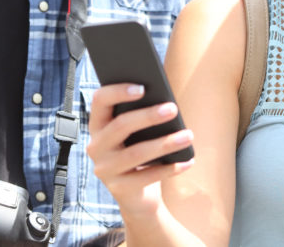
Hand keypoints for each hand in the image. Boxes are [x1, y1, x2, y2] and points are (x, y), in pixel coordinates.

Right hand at [86, 83, 194, 221]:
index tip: (143, 87)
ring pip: (136, 153)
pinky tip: (187, 161)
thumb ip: (142, 115)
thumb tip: (165, 101)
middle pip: (120, 126)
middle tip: (173, 109)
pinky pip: (147, 177)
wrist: (138, 196)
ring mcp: (105, 170)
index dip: (118, 92)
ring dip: (165, 143)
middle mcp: (96, 146)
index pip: (100, 101)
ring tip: (188, 136)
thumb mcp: (138, 134)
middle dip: (148, 116)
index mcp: (98, 125)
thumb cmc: (140, 152)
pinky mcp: (119, 190)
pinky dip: (170, 168)